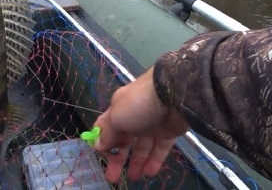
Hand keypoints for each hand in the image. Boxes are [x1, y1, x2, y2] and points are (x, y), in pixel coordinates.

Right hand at [93, 67, 188, 182]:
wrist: (174, 95)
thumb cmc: (139, 104)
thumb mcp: (116, 118)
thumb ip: (106, 134)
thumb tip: (97, 144)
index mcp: (118, 109)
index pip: (106, 127)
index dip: (103, 142)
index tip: (101, 157)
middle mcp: (133, 116)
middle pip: (124, 140)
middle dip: (118, 158)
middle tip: (113, 176)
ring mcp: (151, 123)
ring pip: (142, 146)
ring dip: (137, 162)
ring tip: (134, 177)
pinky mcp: (168, 130)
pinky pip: (159, 147)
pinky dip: (154, 160)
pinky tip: (150, 172)